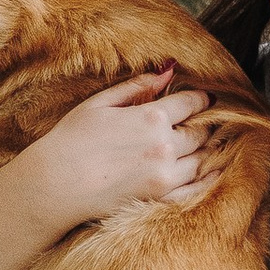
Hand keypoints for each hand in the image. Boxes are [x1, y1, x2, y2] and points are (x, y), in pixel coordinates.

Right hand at [16, 72, 214, 232]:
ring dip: (209, 148)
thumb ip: (137, 87)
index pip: (190, 103)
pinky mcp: (160, 198)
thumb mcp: (101, 103)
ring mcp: (165, 175)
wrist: (54, 184)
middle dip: (205, 124)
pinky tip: (215, 170)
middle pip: (200, 132)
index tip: (207, 98)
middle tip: (209, 121)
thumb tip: (167, 70)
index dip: (201, 99)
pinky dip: (209, 178)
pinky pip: (196, 188)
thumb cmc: (71, 139)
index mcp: (151, 117)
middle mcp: (164, 145)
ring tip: (211, 143)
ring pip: (202, 158)